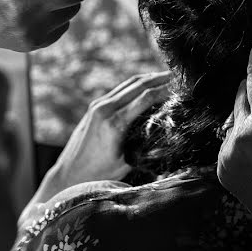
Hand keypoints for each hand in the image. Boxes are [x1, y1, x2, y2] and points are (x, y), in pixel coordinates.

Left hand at [26, 72, 170, 212]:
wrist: (69, 173)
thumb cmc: (98, 175)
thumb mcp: (127, 163)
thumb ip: (145, 148)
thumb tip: (169, 138)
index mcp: (115, 123)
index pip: (146, 97)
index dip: (166, 89)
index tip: (182, 86)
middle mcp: (105, 109)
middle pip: (139, 84)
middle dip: (161, 78)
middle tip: (180, 75)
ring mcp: (98, 105)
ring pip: (129, 83)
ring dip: (150, 78)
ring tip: (168, 76)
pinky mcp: (95, 106)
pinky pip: (120, 89)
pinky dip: (137, 84)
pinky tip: (148, 85)